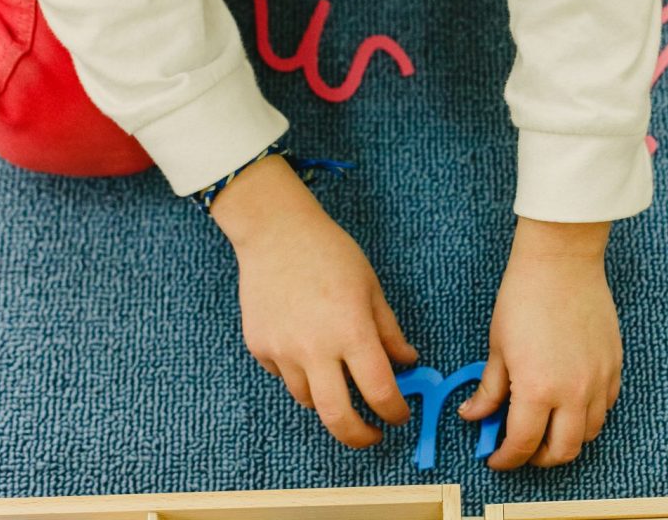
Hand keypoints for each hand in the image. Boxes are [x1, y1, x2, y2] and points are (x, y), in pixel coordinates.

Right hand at [211, 155, 417, 446]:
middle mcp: (315, 349)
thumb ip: (389, 331)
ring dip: (329, 400)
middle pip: (337, 416)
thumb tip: (408, 362)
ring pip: (308, 400)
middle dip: (359, 436)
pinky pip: (284, 376)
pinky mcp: (259, 347)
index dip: (395, 411)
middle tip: (372, 435)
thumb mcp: (371, 288)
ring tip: (341, 382)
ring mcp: (282, 351)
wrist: (275, 233)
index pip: (379, 391)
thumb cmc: (329, 253)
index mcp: (351, 332)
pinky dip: (301, 374)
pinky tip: (308, 350)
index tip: (400, 414)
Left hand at [459, 217, 622, 468]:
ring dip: (567, 441)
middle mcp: (573, 392)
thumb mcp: (498, 348)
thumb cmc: (525, 297)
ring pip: (589, 434)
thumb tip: (474, 414)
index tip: (496, 457)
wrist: (561, 263)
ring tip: (547, 429)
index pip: (522, 445)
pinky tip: (570, 404)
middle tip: (522, 451)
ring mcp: (598, 380)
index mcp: (537, 390)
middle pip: (562, 452)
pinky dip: (588, 417)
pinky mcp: (614, 366)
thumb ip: (489, 390)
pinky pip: (605, 407)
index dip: (506, 459)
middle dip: (539, 460)